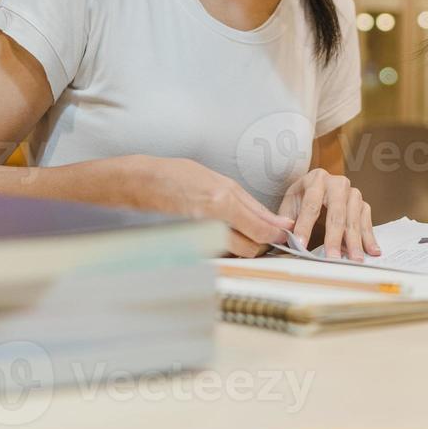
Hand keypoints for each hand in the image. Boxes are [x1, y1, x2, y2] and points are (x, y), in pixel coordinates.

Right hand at [139, 157, 294, 257]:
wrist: (140, 184)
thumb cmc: (177, 176)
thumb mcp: (218, 180)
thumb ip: (248, 204)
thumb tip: (274, 220)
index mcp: (222, 202)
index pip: (262, 229)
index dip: (278, 234)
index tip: (286, 233)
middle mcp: (212, 222)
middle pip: (252, 247)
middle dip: (261, 243)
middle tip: (263, 234)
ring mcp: (199, 238)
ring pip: (235, 253)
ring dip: (243, 245)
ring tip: (238, 230)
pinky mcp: (189, 247)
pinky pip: (217, 253)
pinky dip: (223, 247)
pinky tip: (218, 233)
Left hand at [276, 168, 380, 260]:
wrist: (316, 187)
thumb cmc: (302, 198)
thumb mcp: (289, 204)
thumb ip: (285, 220)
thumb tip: (286, 236)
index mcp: (316, 179)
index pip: (311, 205)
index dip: (305, 226)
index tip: (301, 245)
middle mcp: (337, 183)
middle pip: (336, 213)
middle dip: (334, 238)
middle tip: (332, 258)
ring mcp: (352, 193)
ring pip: (353, 219)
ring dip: (354, 241)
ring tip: (354, 259)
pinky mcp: (363, 203)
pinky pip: (366, 221)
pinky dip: (369, 238)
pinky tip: (372, 251)